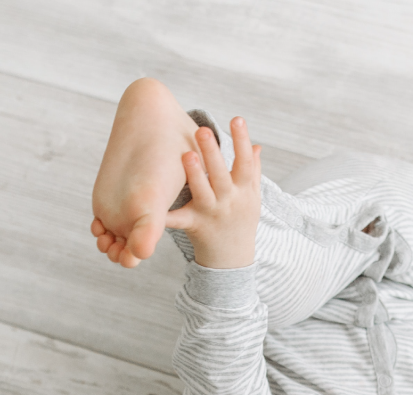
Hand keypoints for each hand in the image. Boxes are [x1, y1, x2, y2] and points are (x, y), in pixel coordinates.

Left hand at [164, 117, 261, 268]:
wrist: (233, 259)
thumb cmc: (240, 220)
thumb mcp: (252, 197)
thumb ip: (253, 170)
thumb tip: (257, 146)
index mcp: (244, 190)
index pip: (245, 161)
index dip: (242, 140)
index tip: (237, 118)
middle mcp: (228, 200)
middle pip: (222, 174)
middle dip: (213, 153)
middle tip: (202, 130)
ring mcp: (211, 213)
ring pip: (203, 192)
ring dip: (195, 174)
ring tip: (185, 154)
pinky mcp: (194, 225)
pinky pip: (179, 219)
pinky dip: (168, 214)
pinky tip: (155, 205)